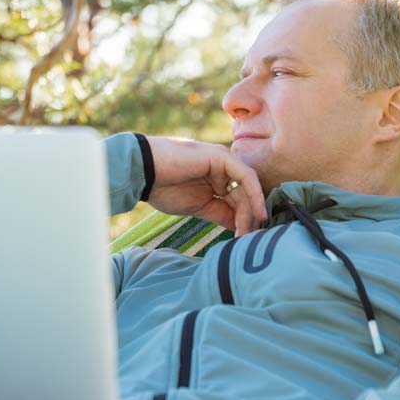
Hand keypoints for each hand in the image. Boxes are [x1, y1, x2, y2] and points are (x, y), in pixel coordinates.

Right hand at [144, 136, 266, 237]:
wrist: (143, 172)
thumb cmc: (163, 188)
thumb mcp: (197, 208)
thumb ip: (219, 214)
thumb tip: (238, 228)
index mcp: (215, 178)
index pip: (238, 200)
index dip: (244, 221)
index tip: (244, 242)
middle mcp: (223, 168)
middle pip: (245, 196)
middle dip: (249, 220)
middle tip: (248, 241)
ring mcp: (223, 161)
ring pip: (248, 189)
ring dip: (250, 213)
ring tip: (247, 233)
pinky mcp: (222, 158)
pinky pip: (247, 177)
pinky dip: (255, 195)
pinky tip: (256, 214)